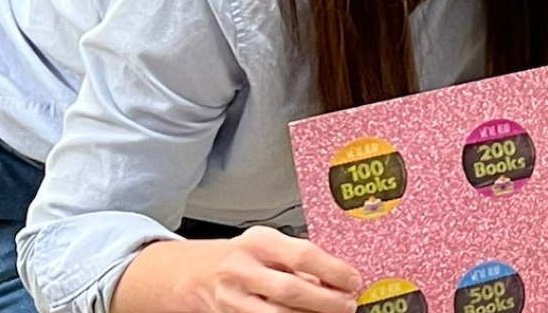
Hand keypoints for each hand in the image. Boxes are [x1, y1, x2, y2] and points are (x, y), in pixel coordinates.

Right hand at [196, 227, 362, 312]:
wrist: (193, 273)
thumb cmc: (239, 256)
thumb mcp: (266, 245)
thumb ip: (297, 259)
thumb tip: (337, 277)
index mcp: (258, 242)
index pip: (302, 255)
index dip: (334, 271)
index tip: (354, 280)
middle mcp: (242, 270)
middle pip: (292, 291)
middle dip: (327, 302)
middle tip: (348, 305)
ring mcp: (232, 299)